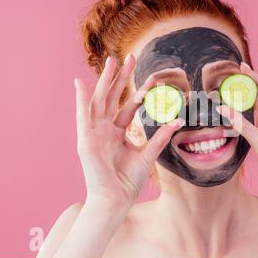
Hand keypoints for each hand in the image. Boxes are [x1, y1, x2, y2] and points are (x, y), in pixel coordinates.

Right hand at [74, 54, 183, 206]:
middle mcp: (104, 129)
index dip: (138, 91)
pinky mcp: (85, 140)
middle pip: (112, 97)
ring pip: (99, 101)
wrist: (116, 200)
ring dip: (104, 81)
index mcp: (117, 132)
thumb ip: (159, 137)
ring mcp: (93, 133)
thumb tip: (177, 120)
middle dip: (120, 77)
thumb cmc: (128, 181)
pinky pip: (82, 116)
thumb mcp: (147, 155)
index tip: (152, 78)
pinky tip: (80, 83)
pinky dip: (80, 99)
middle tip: (130, 57)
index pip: (127, 106)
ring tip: (112, 61)